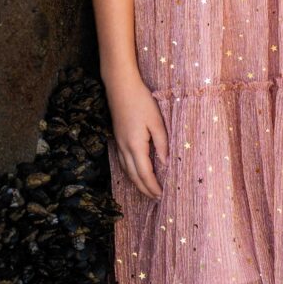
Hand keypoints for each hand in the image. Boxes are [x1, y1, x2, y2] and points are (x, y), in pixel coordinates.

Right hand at [105, 73, 168, 200]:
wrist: (120, 86)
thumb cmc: (141, 100)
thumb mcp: (157, 121)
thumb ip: (162, 143)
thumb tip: (165, 163)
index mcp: (135, 146)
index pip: (144, 174)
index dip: (153, 187)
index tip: (162, 195)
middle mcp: (124, 148)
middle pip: (133, 176)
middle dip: (144, 189)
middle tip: (156, 198)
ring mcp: (118, 143)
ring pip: (126, 171)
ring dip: (136, 182)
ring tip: (147, 189)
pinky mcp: (117, 138)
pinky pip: (122, 162)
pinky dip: (130, 172)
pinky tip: (135, 172)